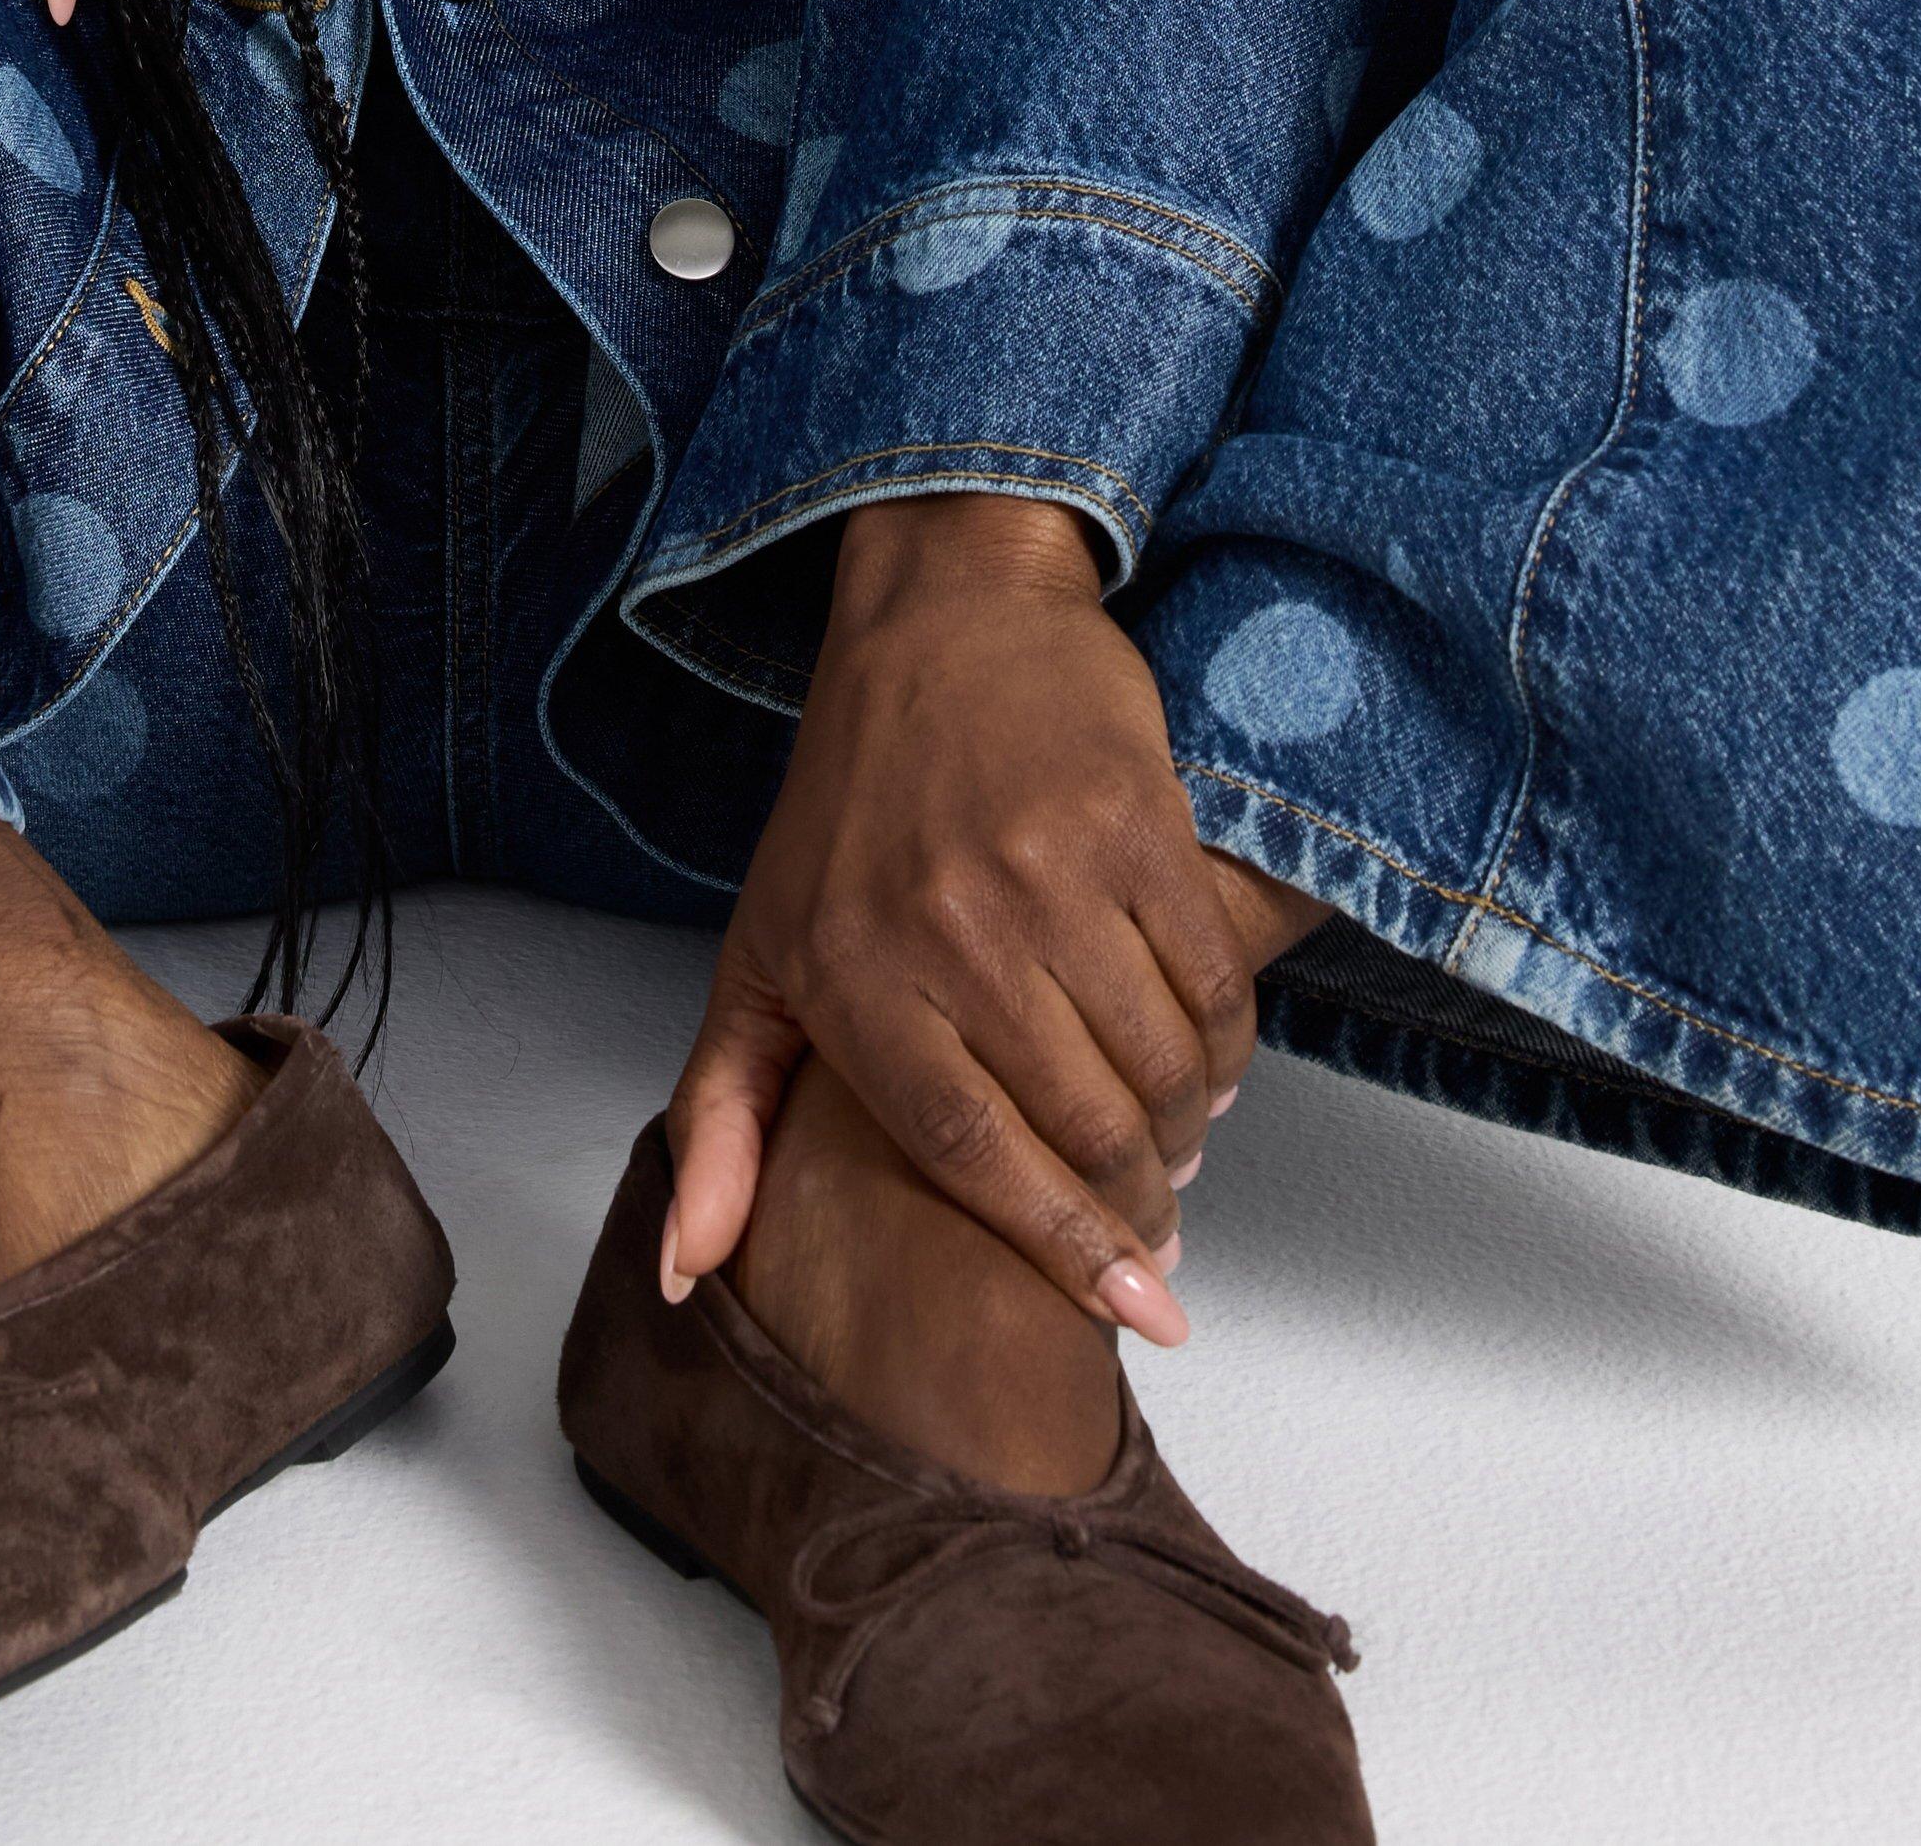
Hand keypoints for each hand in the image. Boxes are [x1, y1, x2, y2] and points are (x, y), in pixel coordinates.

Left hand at [661, 492, 1299, 1342]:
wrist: (942, 611)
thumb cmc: (848, 801)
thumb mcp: (759, 950)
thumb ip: (722, 1115)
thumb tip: (691, 1275)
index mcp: (849, 972)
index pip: (968, 1154)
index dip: (1060, 1247)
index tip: (1134, 1309)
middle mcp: (946, 928)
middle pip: (1079, 1122)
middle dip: (1140, 1203)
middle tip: (1158, 1226)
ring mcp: (1045, 870)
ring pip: (1156, 1060)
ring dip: (1187, 1127)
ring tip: (1177, 1142)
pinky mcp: (1132, 821)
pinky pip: (1212, 975)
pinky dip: (1228, 1042)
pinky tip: (1210, 1061)